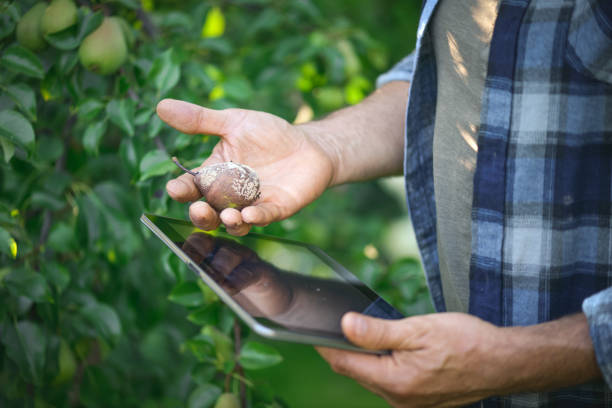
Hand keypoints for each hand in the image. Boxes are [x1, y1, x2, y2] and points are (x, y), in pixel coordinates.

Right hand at [157, 99, 335, 235]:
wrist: (308, 145)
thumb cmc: (269, 135)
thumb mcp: (234, 122)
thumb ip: (200, 120)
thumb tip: (161, 105)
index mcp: (215, 176)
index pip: (191, 187)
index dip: (180, 191)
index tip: (174, 189)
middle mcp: (230, 196)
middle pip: (208, 214)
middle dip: (201, 216)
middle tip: (198, 209)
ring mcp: (252, 205)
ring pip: (234, 223)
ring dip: (228, 222)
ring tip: (227, 215)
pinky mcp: (277, 209)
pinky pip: (264, 217)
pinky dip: (256, 218)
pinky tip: (251, 214)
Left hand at [181, 232, 292, 315]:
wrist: (277, 297)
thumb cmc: (244, 290)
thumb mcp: (222, 285)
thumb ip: (207, 277)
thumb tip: (189, 267)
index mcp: (216, 250)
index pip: (199, 242)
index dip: (189, 244)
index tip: (176, 246)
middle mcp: (231, 249)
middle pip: (213, 244)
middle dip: (200, 248)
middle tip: (191, 256)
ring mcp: (248, 259)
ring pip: (230, 255)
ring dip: (219, 266)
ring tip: (211, 278)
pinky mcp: (262, 271)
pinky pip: (248, 273)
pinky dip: (237, 281)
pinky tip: (229, 289)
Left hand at [317, 312, 506, 407]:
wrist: (505, 362)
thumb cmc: (467, 342)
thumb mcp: (418, 329)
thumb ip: (378, 331)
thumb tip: (344, 326)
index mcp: (394, 381)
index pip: (345, 364)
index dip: (326, 346)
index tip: (313, 330)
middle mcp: (399, 399)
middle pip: (357, 373)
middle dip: (346, 351)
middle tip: (340, 325)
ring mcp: (411, 404)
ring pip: (374, 379)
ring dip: (367, 359)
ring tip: (368, 335)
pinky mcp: (422, 402)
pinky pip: (391, 384)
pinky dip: (385, 367)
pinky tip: (394, 351)